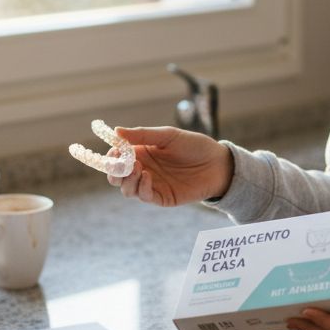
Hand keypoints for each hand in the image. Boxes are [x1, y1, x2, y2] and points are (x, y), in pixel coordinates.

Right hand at [106, 126, 233, 206]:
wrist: (217, 163)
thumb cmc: (194, 146)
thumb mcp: (167, 135)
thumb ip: (142, 135)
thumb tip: (115, 131)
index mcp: (141, 152)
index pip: (117, 157)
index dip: (111, 155)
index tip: (114, 150)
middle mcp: (143, 170)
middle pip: (117, 177)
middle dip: (114, 172)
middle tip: (122, 164)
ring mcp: (152, 185)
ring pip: (127, 190)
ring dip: (128, 180)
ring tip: (139, 168)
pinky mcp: (162, 197)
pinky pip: (145, 197)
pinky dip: (142, 188)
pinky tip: (148, 176)